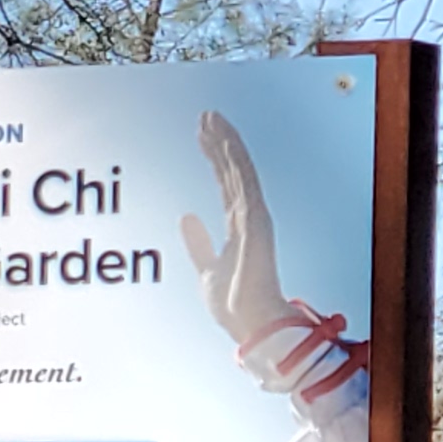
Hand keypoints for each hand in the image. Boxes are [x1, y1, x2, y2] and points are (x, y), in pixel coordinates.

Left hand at [183, 111, 288, 348]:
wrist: (250, 325)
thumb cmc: (233, 304)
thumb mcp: (206, 268)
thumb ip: (198, 243)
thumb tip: (186, 217)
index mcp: (237, 227)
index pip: (225, 184)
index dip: (214, 158)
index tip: (203, 135)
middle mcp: (248, 217)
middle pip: (231, 171)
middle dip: (218, 143)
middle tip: (205, 116)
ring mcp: (253, 217)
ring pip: (238, 170)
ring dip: (225, 143)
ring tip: (211, 118)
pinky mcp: (255, 220)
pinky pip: (245, 182)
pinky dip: (235, 159)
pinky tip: (225, 140)